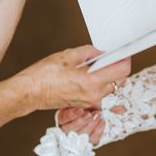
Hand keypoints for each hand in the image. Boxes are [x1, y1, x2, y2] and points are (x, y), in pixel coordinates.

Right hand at [16, 45, 130, 111]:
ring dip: (107, 75)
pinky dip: (98, 83)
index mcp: (92, 81)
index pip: (121, 70)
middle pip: (119, 80)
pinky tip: (87, 74)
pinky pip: (99, 93)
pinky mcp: (84, 104)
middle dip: (117, 67)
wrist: (29, 92)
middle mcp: (94, 95)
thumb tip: (100, 52)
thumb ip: (90, 52)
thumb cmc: (44, 75)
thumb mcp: (68, 55)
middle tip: (109, 57)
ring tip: (94, 65)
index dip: (125, 59)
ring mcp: (89, 101)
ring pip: (109, 87)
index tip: (125, 52)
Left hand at [58, 104, 125, 145]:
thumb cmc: (89, 106)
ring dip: (81, 122)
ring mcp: (66, 128)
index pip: (93, 140)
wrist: (72, 97)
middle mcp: (76, 135)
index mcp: (87, 136)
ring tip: (88, 112)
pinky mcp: (60, 120)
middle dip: (90, 126)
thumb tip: (122, 109)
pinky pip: (63, 120)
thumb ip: (110, 110)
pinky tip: (78, 110)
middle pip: (81, 135)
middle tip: (96, 115)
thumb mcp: (100, 108)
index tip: (102, 121)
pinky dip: (70, 116)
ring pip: (72, 130)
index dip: (97, 133)